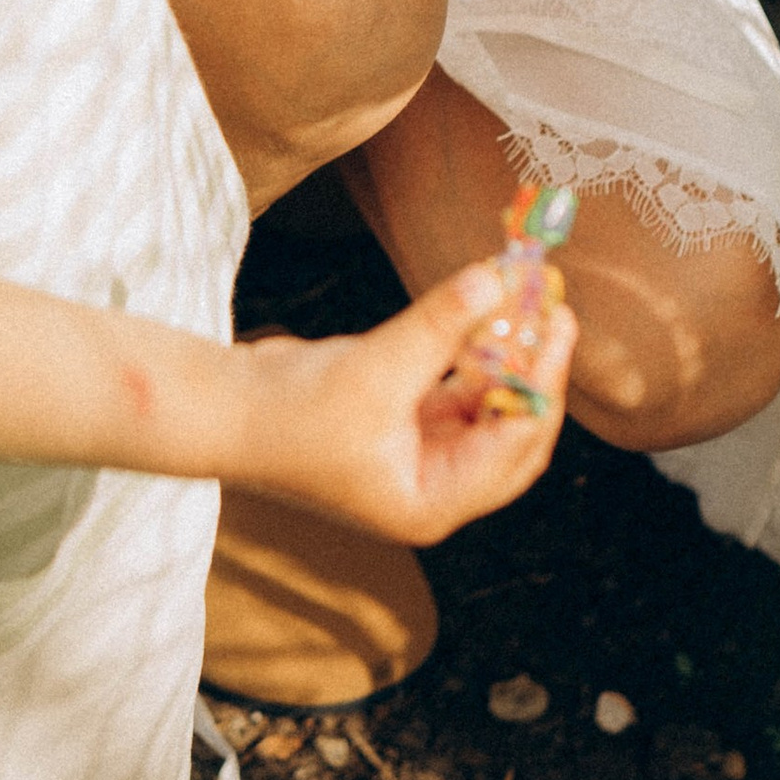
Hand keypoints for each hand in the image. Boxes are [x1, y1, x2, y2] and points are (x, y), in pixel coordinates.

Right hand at [233, 261, 575, 543]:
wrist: (223, 411)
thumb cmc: (291, 412)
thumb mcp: (377, 367)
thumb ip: (442, 324)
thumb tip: (499, 277)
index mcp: (434, 501)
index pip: (517, 445)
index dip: (542, 381)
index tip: (557, 322)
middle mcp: (433, 486)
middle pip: (511, 431)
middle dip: (533, 371)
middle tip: (554, 310)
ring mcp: (417, 456)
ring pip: (484, 405)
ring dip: (502, 355)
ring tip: (522, 297)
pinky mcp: (398, 423)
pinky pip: (453, 388)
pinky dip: (468, 353)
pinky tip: (479, 311)